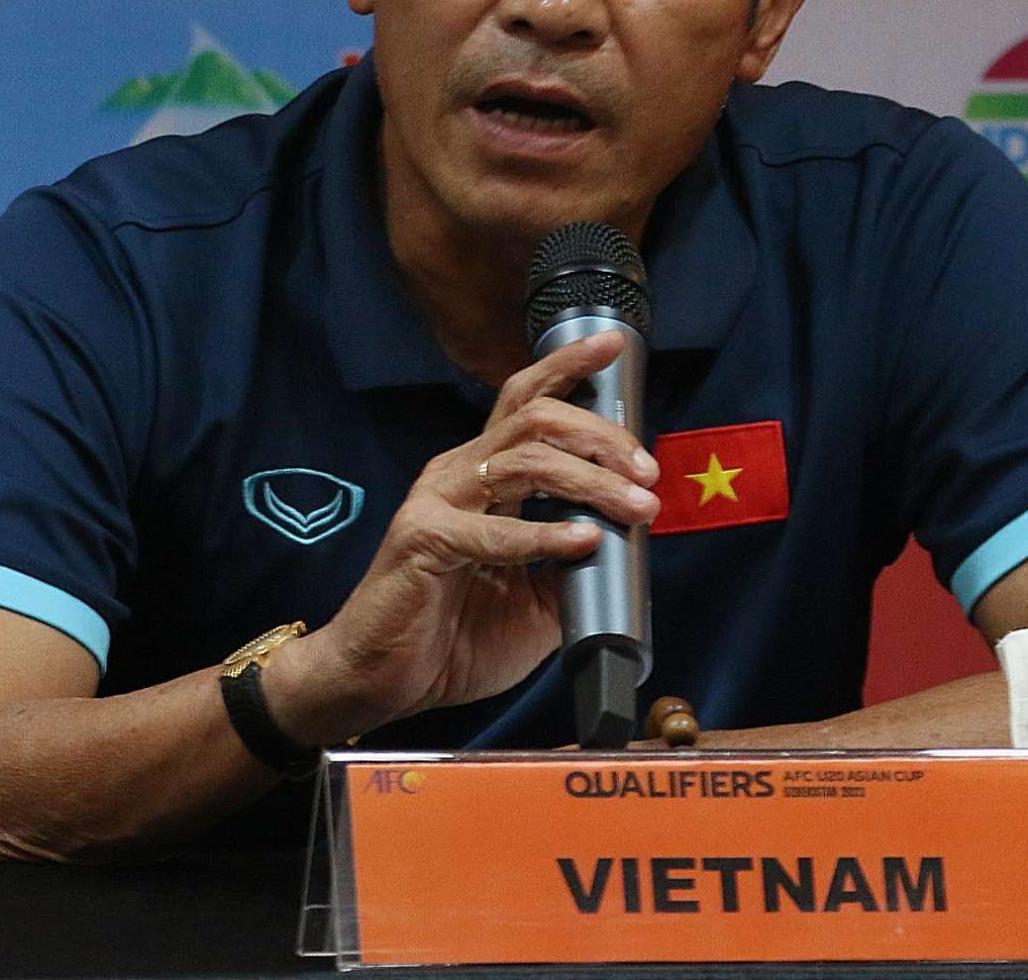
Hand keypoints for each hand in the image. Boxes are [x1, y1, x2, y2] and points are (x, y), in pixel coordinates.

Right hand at [266, 331, 661, 742]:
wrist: (382, 683)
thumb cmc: (454, 639)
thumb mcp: (536, 603)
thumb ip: (574, 567)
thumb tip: (624, 546)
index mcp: (482, 477)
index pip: (525, 402)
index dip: (567, 366)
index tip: (612, 344)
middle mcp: (458, 474)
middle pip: (534, 418)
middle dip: (599, 434)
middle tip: (646, 470)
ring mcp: (436, 502)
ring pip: (521, 460)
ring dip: (588, 480)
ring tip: (633, 505)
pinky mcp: (422, 542)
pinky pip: (490, 530)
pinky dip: (543, 535)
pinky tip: (583, 541)